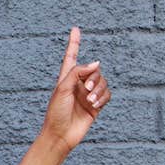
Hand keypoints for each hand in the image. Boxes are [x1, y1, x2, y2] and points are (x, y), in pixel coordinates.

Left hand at [40, 26, 111, 154]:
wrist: (60, 135)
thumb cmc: (56, 112)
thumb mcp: (63, 88)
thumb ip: (78, 72)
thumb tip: (96, 63)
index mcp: (67, 78)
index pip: (71, 57)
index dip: (74, 43)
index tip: (75, 29)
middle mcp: (78, 84)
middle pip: (94, 70)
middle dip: (93, 77)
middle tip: (86, 89)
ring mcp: (88, 95)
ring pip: (102, 82)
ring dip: (99, 89)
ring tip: (90, 101)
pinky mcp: (95, 106)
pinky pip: (107, 95)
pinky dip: (103, 98)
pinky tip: (95, 105)